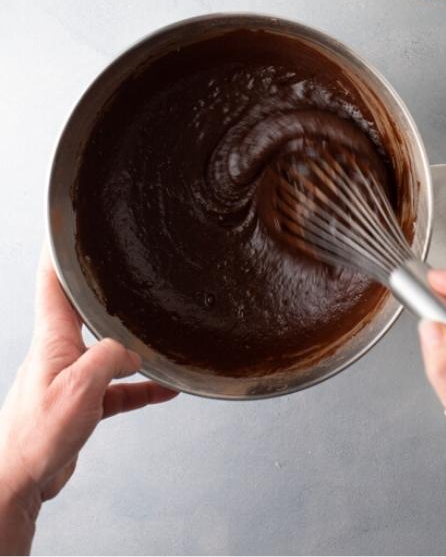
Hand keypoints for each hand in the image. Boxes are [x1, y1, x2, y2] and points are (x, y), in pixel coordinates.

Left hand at [0, 246, 176, 554]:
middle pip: (84, 313)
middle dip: (106, 294)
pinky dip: (140, 388)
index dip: (61, 254)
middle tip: (128, 275)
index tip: (69, 228)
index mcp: (53, 340)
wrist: (17, 481)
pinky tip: (164, 390)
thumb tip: (132, 352)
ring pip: (107, 352)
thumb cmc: (36, 436)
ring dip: (134, 348)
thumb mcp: (81, 387)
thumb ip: (111, 358)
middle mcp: (58, 354)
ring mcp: (68, 379)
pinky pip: (116, 389)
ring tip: (163, 342)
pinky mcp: (78, 405)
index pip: (54, 285)